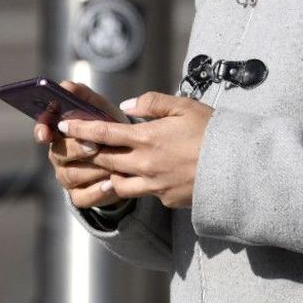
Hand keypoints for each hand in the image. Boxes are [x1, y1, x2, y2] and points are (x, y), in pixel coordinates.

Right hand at [33, 81, 126, 209]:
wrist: (128, 158)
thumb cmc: (109, 130)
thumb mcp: (100, 110)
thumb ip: (84, 96)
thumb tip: (66, 85)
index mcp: (58, 133)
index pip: (42, 130)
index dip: (41, 131)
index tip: (46, 132)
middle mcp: (58, 155)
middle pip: (59, 153)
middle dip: (77, 149)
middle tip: (95, 145)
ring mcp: (66, 177)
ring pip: (71, 175)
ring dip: (92, 169)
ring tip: (113, 165)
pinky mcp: (79, 196)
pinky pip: (83, 196)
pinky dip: (98, 190)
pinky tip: (111, 183)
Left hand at [55, 92, 210, 209]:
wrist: (239, 168)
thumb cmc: (213, 132)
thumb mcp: (185, 106)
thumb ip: (152, 103)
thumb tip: (126, 107)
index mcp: (147, 138)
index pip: (103, 132)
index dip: (80, 129)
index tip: (63, 126)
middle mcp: (145, 164)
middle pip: (105, 159)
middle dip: (88, 152)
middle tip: (77, 146)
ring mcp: (154, 185)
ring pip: (118, 183)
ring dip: (109, 174)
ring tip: (106, 167)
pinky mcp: (166, 199)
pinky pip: (143, 193)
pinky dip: (136, 185)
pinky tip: (140, 178)